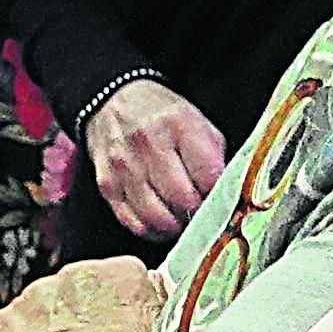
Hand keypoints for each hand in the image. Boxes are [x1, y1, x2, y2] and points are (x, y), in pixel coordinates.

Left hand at [0, 257, 167, 331]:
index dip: (122, 307)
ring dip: (52, 330)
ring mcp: (36, 294)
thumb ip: (160, 306)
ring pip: (44, 308)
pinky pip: (15, 330)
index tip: (123, 330)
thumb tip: (156, 286)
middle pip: (80, 290)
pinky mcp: (6, 319)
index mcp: (123, 272)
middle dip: (84, 315)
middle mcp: (77, 273)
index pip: (124, 278)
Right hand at [78, 75, 231, 240]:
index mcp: (179, 125)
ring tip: (182, 217)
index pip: (209, 176)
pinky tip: (160, 221)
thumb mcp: (198, 123)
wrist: (113, 101)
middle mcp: (149, 145)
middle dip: (198, 212)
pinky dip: (152, 230)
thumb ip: (215, 158)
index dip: (218, 194)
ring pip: (157, 218)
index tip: (218, 196)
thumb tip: (225, 196)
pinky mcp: (107, 185)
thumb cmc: (162, 116)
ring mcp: (124, 167)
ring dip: (176, 225)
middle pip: (183, 200)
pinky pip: (133, 222)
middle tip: (201, 210)